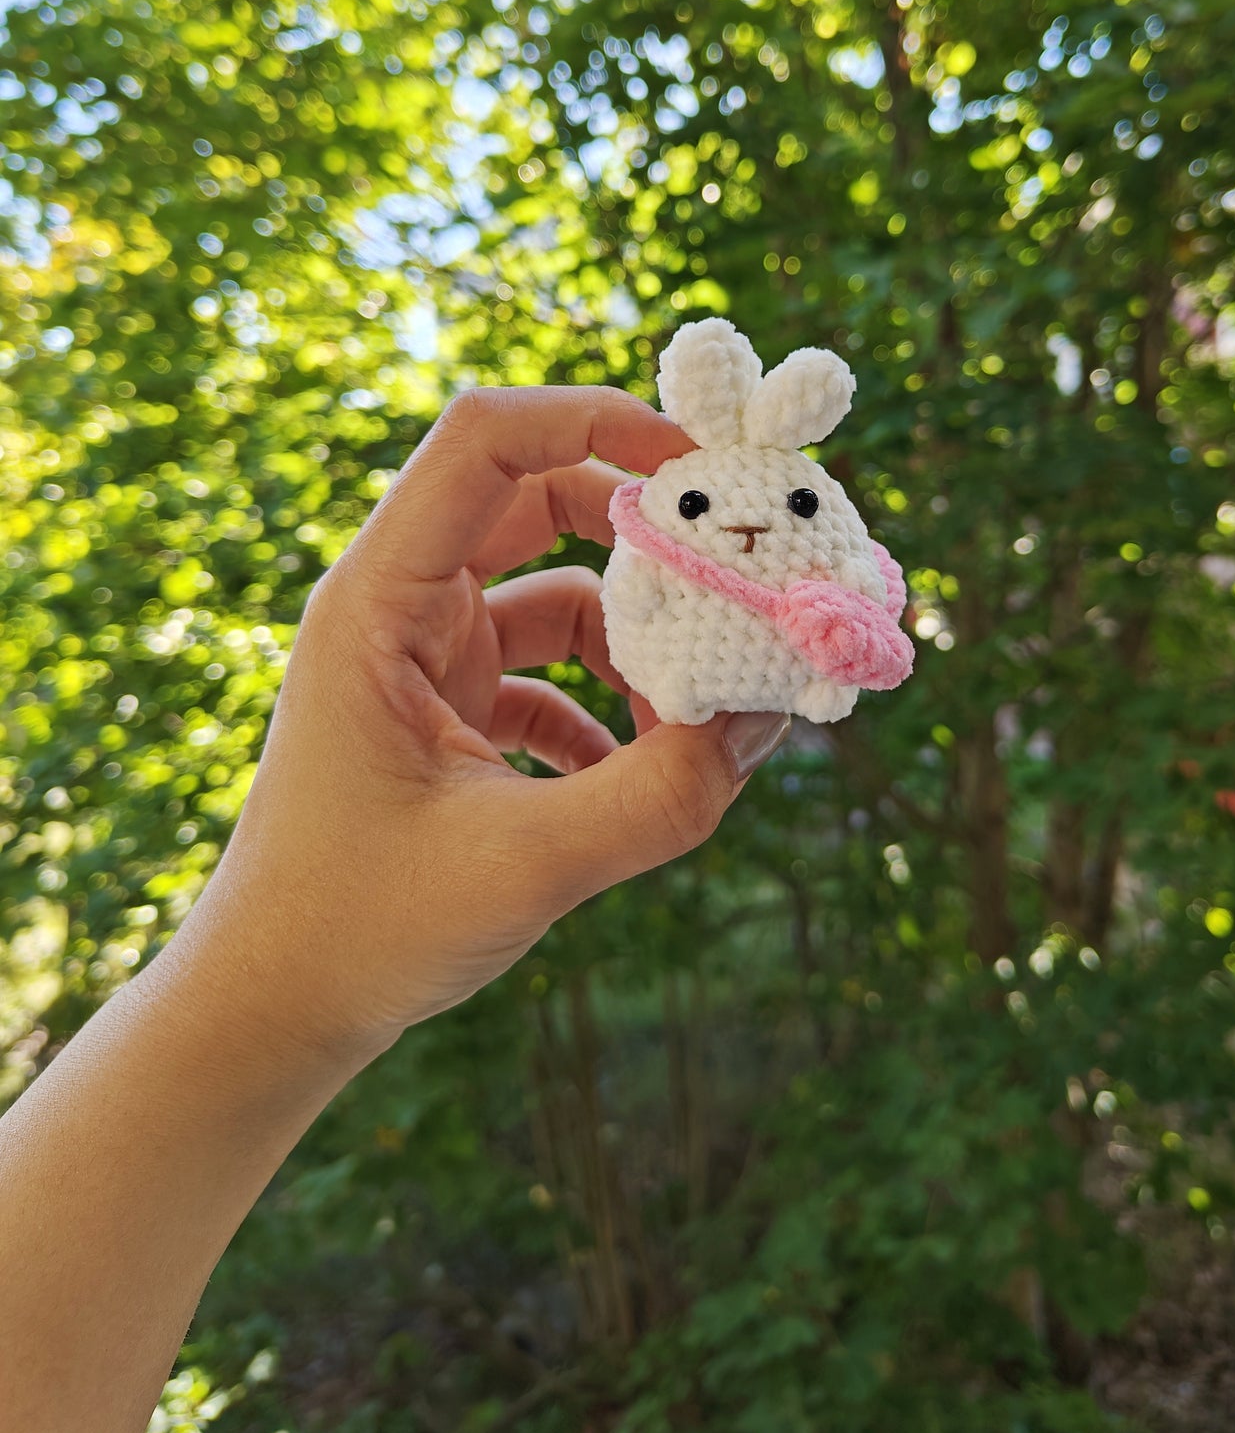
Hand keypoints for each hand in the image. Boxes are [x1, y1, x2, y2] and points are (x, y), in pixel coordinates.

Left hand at [173, 386, 789, 1068]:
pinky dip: (610, 708)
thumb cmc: (357, 930)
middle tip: (739, 576)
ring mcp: (424, 657)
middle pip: (541, 501)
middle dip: (646, 536)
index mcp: (381, 599)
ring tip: (696, 721)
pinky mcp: (448, 712)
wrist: (270, 1014)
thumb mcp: (523, 864)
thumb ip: (657, 795)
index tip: (700, 464)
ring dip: (637, 644)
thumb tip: (766, 719)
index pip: (487, 438)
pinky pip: (554, 670)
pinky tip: (638, 776)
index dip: (595, 418)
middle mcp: (399, 606)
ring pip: (561, 595)